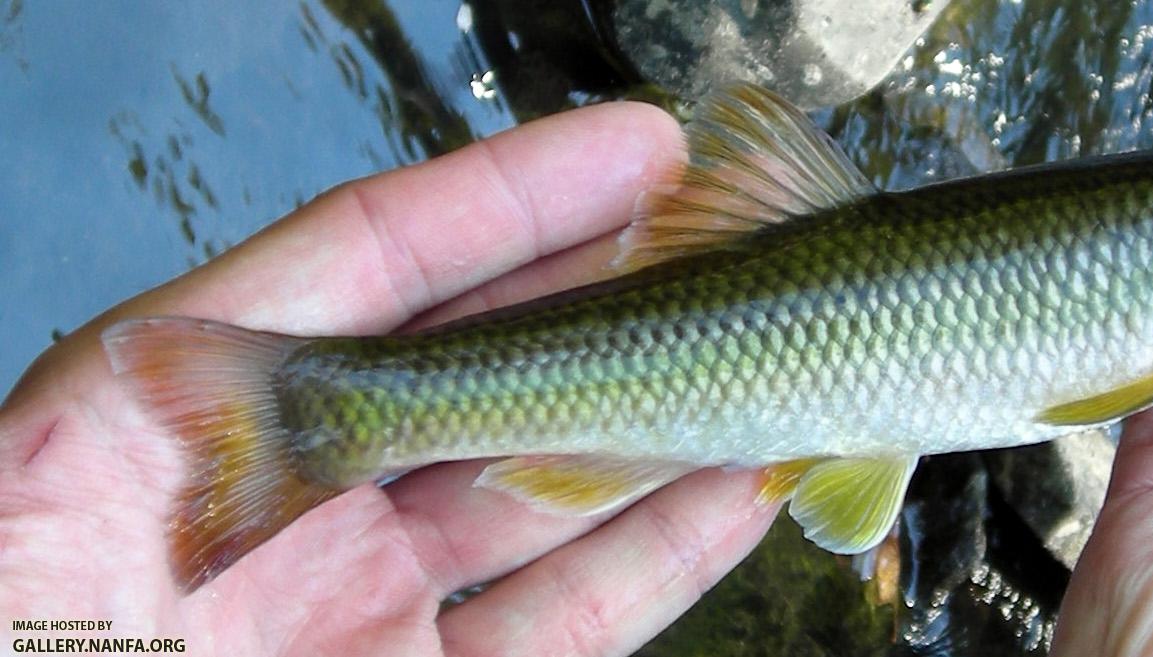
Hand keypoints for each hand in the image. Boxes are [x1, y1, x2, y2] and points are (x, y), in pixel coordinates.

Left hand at [0, 104, 776, 654]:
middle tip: (715, 240)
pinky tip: (729, 491)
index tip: (633, 150)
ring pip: (538, 489)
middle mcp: (284, 496)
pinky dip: (652, 552)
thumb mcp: (83, 488)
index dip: (510, 197)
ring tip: (753, 358)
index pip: (374, 263)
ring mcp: (358, 602)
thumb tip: (312, 323)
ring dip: (651, 425)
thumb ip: (218, 398)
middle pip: (477, 361)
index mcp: (179, 409)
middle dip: (605, 293)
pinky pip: (563, 615)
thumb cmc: (24, 628)